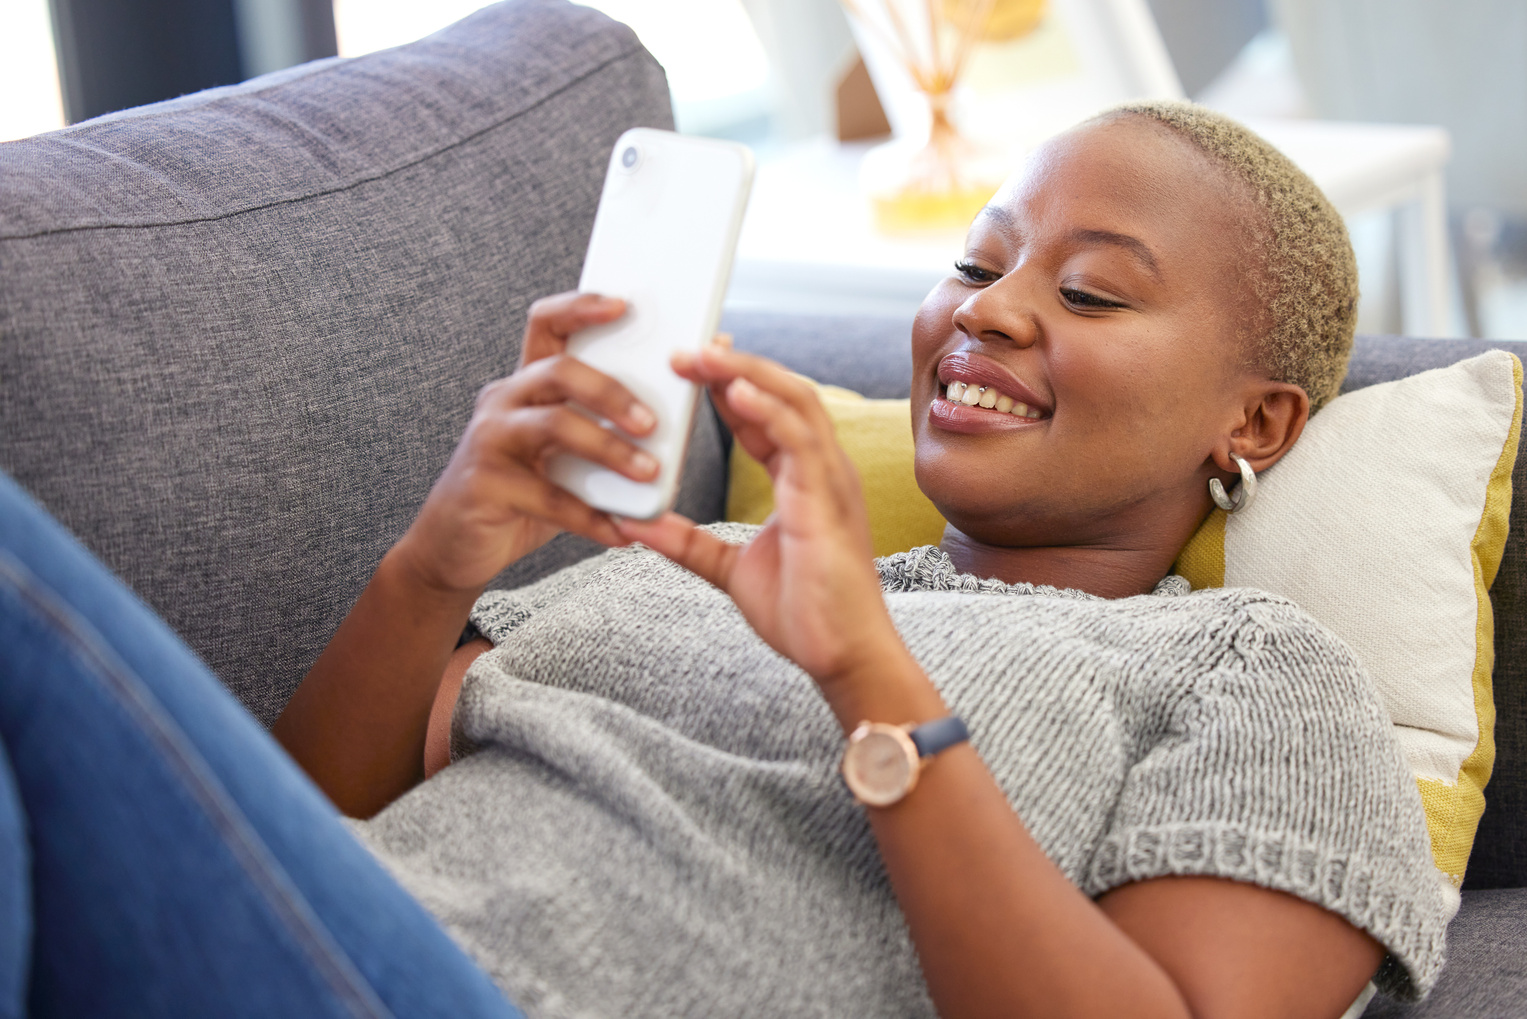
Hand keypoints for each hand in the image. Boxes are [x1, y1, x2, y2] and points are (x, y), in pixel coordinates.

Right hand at [393, 292, 657, 594]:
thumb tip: (672, 417)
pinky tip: (621, 532)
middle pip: (559, 371)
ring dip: (609, 448)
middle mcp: (504, 401)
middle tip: (652, 422)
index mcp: (527, 383)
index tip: (625, 305)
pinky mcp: (486, 485)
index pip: (547, 324)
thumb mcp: (563, 452)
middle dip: (612, 392)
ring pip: (555, 425)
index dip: (582, 307)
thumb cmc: (522, 492)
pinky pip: (549, 497)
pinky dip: (591, 516)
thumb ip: (603, 427)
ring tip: (647, 474)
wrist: (454, 546)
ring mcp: (490, 441)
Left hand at [616, 343, 909, 704]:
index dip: (731, 383)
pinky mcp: (827, 501)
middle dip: (735, 365)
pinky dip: (767, 409)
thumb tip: (633, 526)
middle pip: (783, 393)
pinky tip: (733, 389)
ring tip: (702, 354)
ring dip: (746, 373)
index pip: (767, 413)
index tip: (691, 361)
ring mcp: (829, 481)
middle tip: (686, 346)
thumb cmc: (804, 613)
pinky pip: (800, 440)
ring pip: (794, 402)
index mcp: (804, 479)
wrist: (842, 657)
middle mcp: (823, 469)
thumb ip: (687, 544)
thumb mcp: (729, 570)